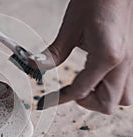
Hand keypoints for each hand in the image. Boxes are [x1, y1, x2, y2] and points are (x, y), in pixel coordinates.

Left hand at [36, 0, 132, 114]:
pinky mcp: (132, 58)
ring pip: (123, 99)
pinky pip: (126, 85)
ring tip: (84, 85)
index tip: (45, 102)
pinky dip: (110, 88)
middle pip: (108, 104)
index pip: (81, 90)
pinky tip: (96, 76)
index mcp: (107, 57)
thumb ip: (54, 53)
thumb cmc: (96, 2)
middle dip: (85, 102)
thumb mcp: (70, 29)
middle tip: (68, 92)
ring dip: (101, 98)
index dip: (59, 99)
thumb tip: (35, 67)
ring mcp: (132, 62)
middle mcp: (125, 64)